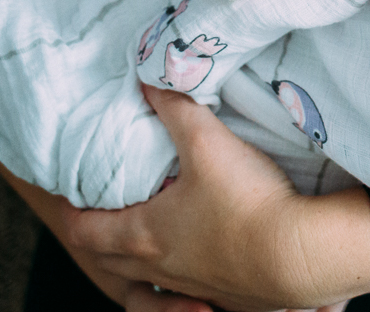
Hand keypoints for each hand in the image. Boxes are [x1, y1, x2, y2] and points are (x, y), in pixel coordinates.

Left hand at [56, 83, 368, 310]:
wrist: (301, 256)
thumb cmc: (247, 203)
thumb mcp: (206, 142)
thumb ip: (176, 107)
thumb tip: (150, 78)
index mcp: (144, 235)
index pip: (85, 232)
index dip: (71, 213)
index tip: (68, 197)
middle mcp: (161, 268)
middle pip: (111, 261)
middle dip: (99, 238)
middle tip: (100, 214)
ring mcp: (195, 289)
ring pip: (150, 281)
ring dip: (140, 261)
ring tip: (149, 235)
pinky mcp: (229, 297)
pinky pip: (191, 291)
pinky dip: (184, 275)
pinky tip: (204, 254)